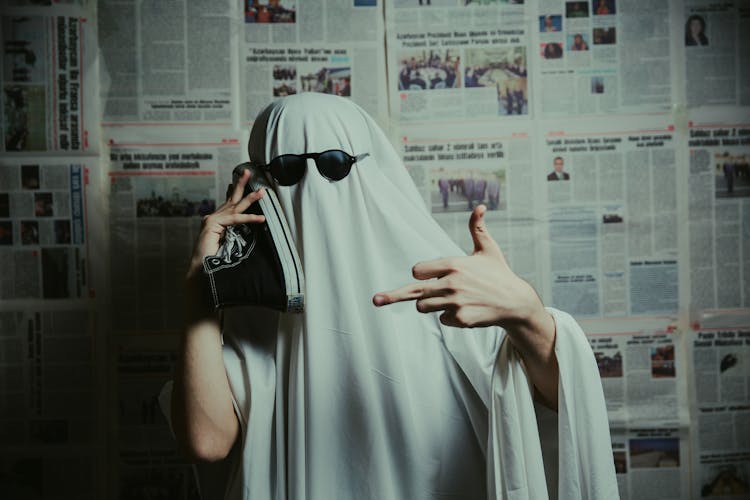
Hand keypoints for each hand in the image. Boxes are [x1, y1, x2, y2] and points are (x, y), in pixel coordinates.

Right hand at [187, 168, 265, 279]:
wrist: (201, 268)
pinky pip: (235, 219)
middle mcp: (213, 218)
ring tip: (262, 192)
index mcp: (217, 221)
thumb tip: (246, 230)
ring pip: (235, 206)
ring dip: (250, 198)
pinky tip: (261, 218)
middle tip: (248, 171)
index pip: (228, 204)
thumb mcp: (228, 243)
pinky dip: (249, 218)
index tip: (242, 183)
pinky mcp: (213, 224)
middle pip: (230, 198)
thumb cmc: (213, 258)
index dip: (235, 192)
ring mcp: (212, 220)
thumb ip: (234, 233)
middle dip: (240, 184)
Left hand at [374, 205, 558, 407]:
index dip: (420, 274)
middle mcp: (452, 284)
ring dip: (432, 305)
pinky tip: (465, 309)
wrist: (516, 302)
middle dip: (413, 294)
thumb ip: (477, 228)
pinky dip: (450, 317)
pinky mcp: (461, 319)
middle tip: (405, 296)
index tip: (422, 276)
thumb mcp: (488, 249)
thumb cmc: (499, 274)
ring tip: (449, 299)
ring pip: (424, 308)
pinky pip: (442, 319)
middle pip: (415, 293)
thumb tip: (480, 207)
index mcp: (454, 265)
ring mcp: (456, 303)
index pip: (417, 271)